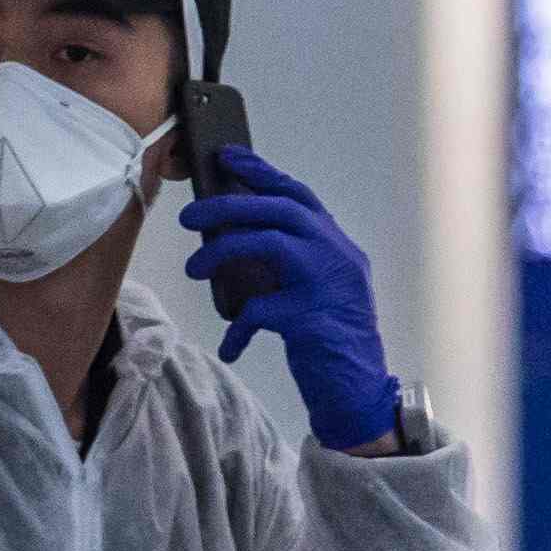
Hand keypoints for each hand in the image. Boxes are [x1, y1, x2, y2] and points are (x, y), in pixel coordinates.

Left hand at [177, 152, 401, 451]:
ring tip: (194, 268)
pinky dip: (238, 327)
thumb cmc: (333, 343)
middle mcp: (337, 256)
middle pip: (278, 209)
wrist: (361, 393)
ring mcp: (327, 285)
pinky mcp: (312, 319)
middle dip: (228, 205)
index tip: (227, 157)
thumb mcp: (318, 292)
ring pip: (268, 243)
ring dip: (223, 250)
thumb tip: (237, 238)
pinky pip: (260, 309)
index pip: (297, 196)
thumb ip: (293, 263)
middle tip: (189, 217)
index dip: (261, 172)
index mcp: (338, 246)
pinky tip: (230, 346)